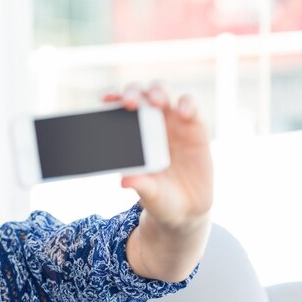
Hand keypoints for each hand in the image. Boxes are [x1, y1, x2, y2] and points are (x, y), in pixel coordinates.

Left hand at [104, 84, 212, 229]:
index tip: (106, 99)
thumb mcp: (149, 193)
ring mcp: (173, 124)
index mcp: (133, 137)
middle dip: (133, 92)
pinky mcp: (195, 129)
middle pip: (141, 96)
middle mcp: (150, 125)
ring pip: (164, 95)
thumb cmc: (159, 198)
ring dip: (158, 92)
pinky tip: (184, 112)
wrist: (185, 209)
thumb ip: (139, 184)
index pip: (121, 111)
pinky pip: (191, 109)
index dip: (114, 99)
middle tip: (129, 102)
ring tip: (157, 101)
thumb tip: (124, 181)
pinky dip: (188, 105)